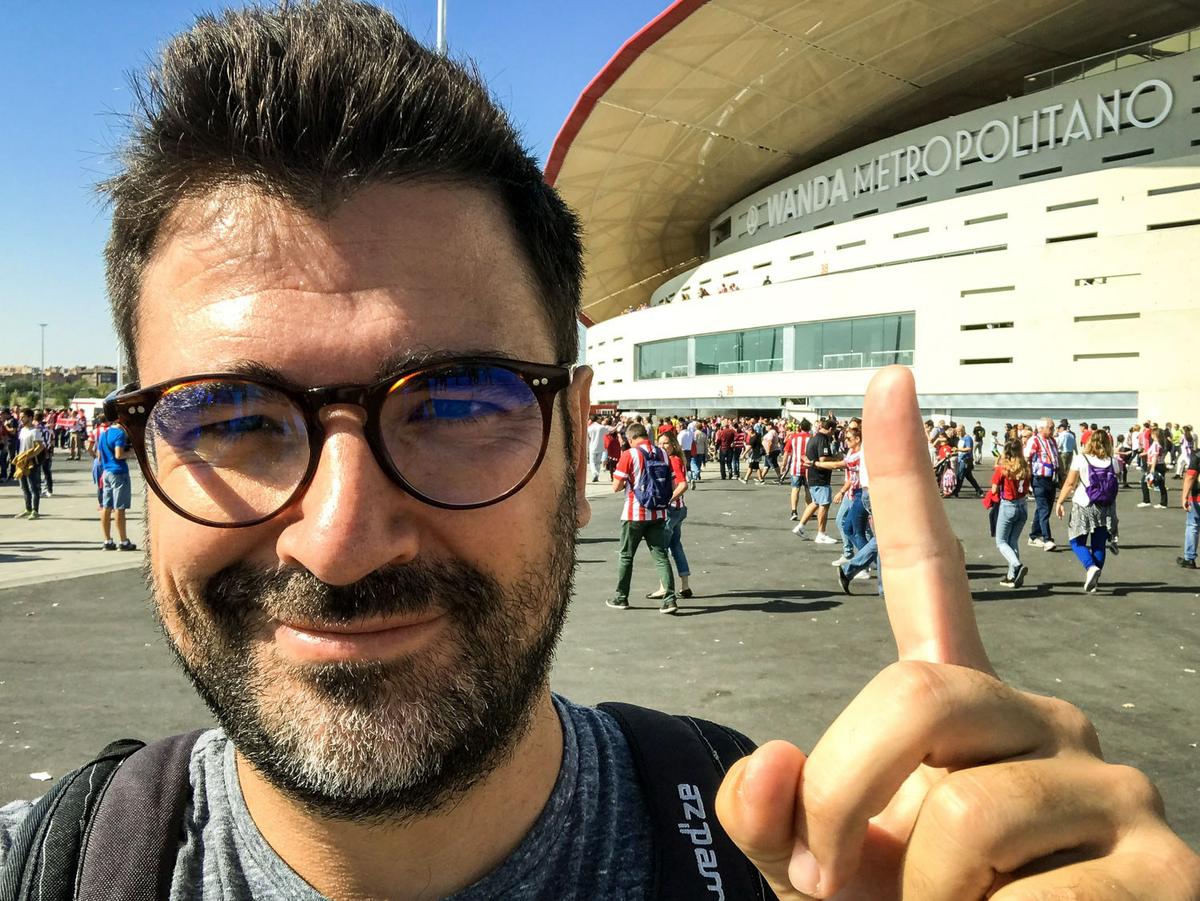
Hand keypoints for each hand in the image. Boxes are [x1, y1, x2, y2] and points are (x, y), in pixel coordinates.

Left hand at [715, 367, 1199, 899]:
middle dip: (844, 796)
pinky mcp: (1165, 868)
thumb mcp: (821, 869)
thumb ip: (769, 817)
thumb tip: (768, 758)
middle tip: (832, 878)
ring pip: (966, 814)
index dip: (904, 478)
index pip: (929, 574)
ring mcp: (1112, 787)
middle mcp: (1044, 719)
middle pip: (918, 697)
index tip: (888, 382)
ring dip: (920, 898)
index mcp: (960, 705)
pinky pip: (1038, 898)